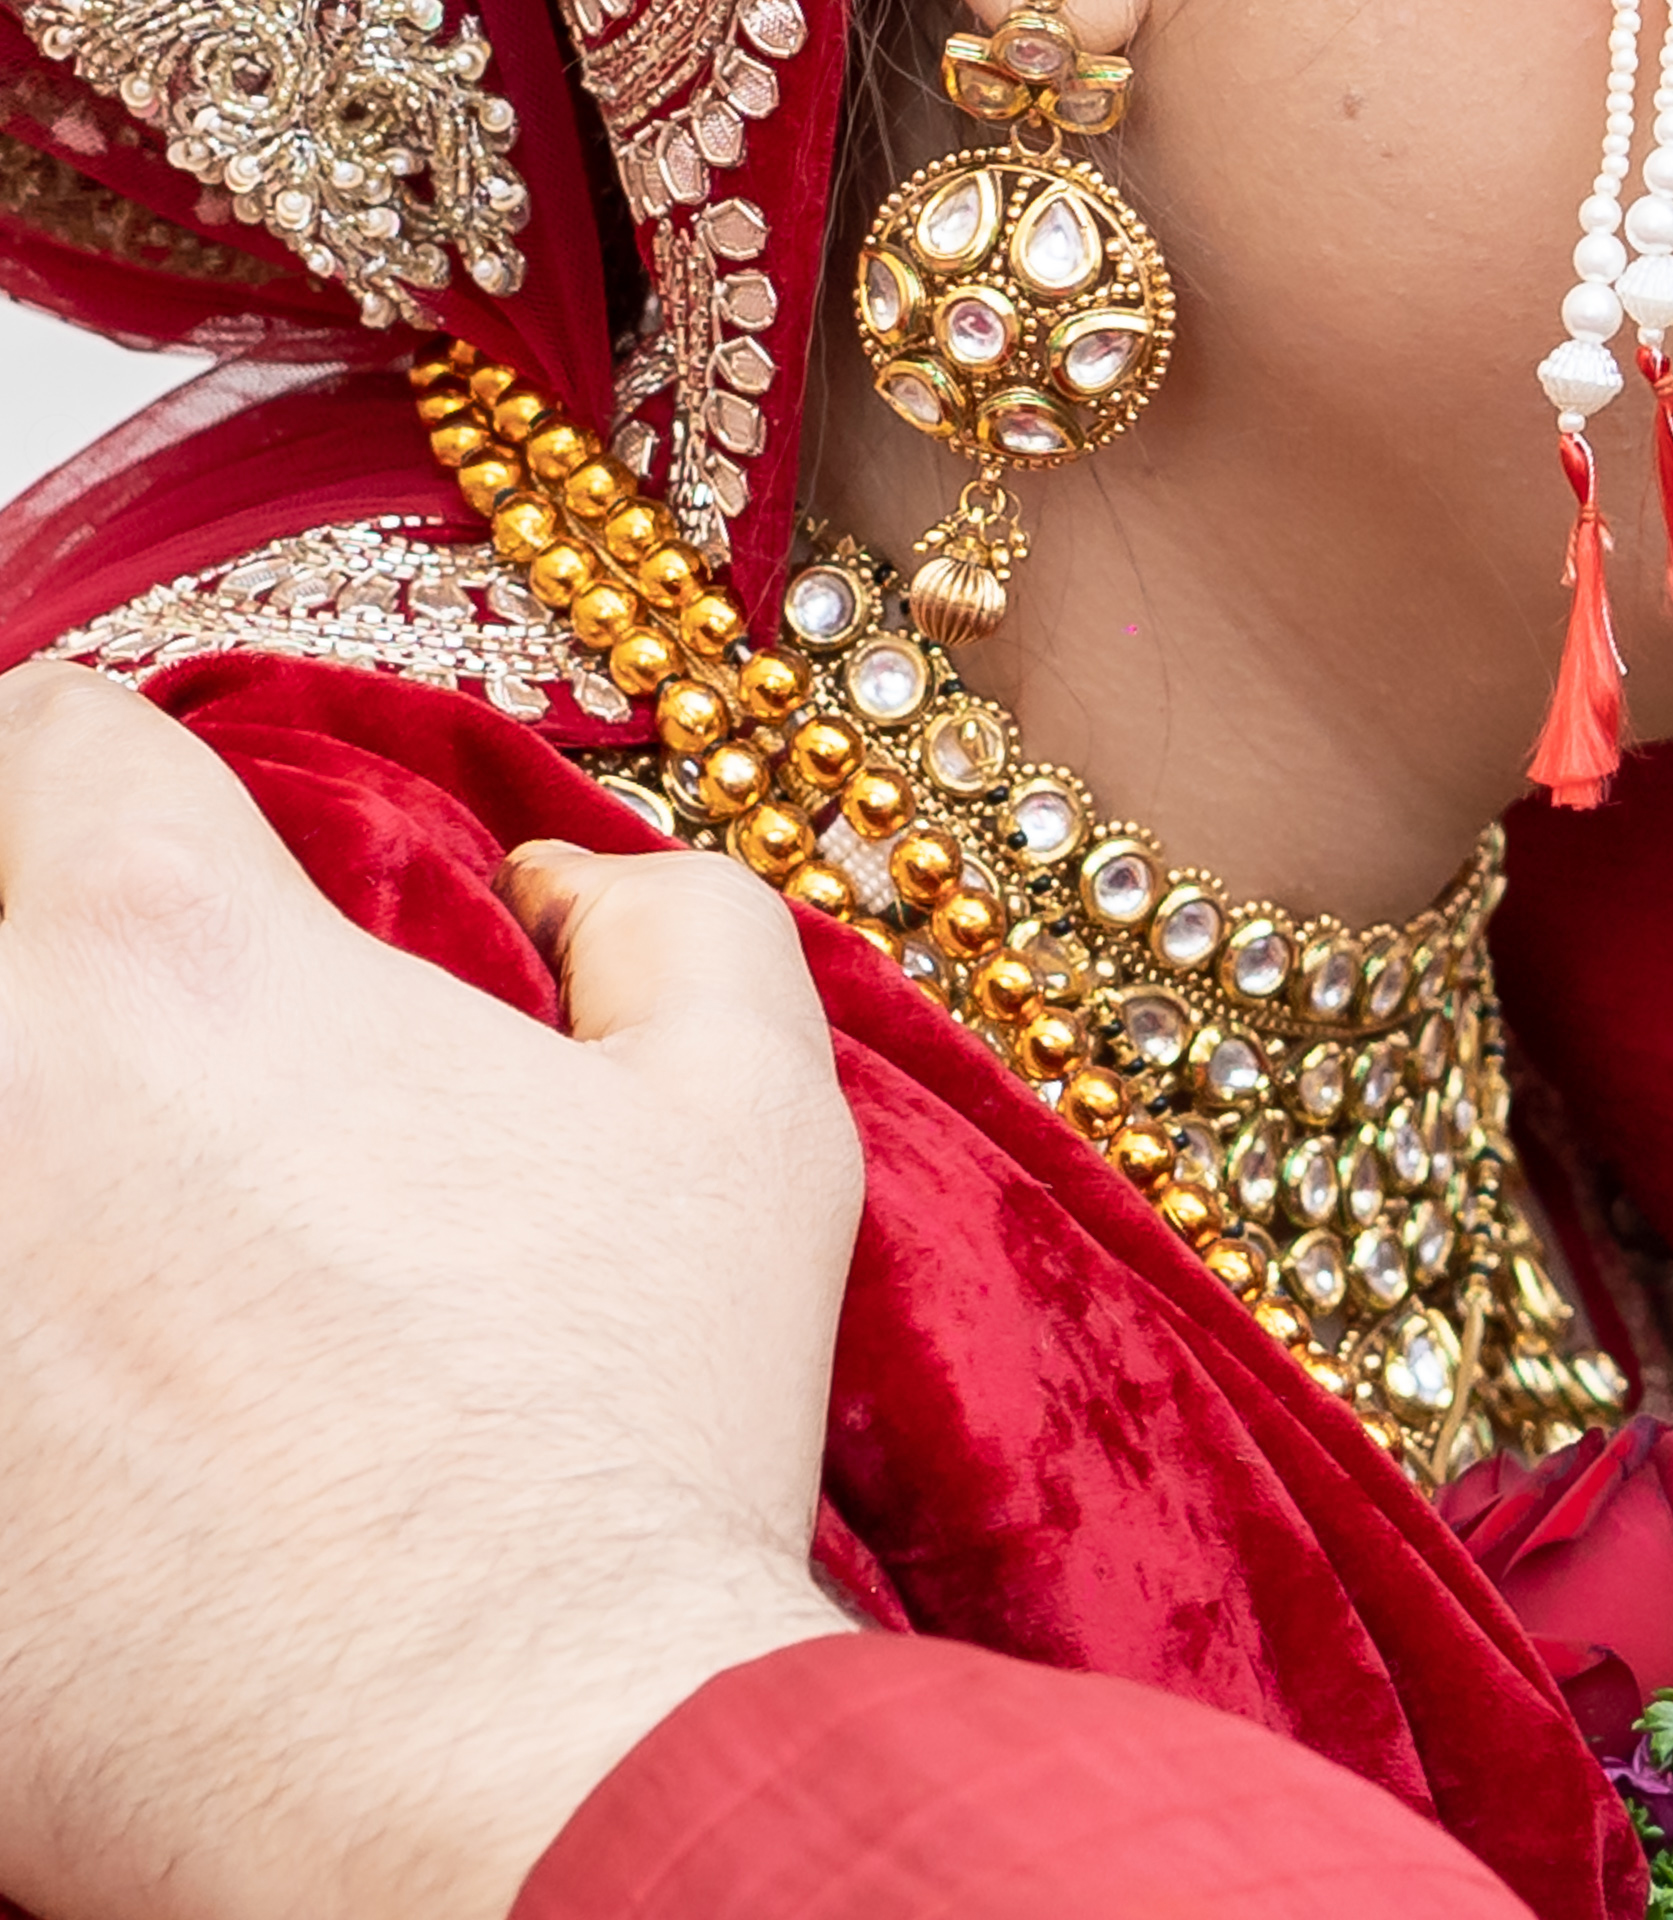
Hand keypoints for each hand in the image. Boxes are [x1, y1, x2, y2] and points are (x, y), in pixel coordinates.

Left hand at [0, 659, 863, 1919]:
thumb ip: (674, 924)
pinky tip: (69, 1447)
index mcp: (173, 953)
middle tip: (139, 1105)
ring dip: (7, 1179)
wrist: (490, 1779)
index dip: (113, 787)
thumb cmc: (619, 1453)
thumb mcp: (749, 1127)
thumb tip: (565, 885)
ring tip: (100, 1286)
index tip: (153, 870)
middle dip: (38, 992)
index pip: (51, 742)